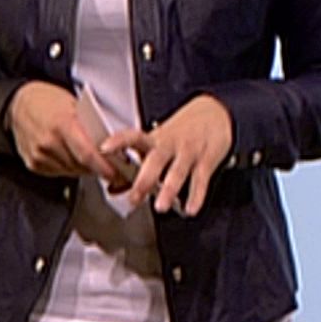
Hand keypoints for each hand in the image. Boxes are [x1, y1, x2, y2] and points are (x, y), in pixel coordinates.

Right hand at [7, 81, 124, 186]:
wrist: (18, 105)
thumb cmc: (49, 100)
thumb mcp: (74, 105)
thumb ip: (90, 125)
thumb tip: (112, 144)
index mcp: (62, 124)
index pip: (88, 154)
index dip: (105, 167)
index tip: (118, 172)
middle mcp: (48, 142)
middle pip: (81, 165)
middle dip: (98, 168)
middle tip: (111, 165)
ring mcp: (39, 155)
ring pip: (71, 171)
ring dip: (84, 168)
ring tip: (90, 158)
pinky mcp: (33, 164)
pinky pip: (59, 172)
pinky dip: (70, 167)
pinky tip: (71, 156)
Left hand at [100, 95, 231, 216]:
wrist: (216, 112)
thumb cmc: (182, 131)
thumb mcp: (158, 142)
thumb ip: (137, 166)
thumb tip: (114, 189)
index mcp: (155, 138)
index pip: (133, 137)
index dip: (119, 141)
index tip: (104, 148)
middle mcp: (171, 144)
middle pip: (156, 160)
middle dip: (144, 180)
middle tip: (134, 198)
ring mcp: (189, 151)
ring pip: (178, 172)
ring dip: (169, 190)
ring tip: (161, 207)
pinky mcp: (207, 159)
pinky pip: (201, 180)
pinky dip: (196, 196)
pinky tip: (190, 209)